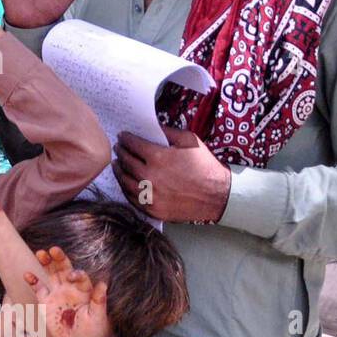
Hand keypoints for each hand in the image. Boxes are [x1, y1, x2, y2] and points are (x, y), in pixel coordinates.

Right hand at [25, 247, 107, 336]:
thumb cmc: (92, 331)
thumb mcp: (97, 316)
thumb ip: (99, 300)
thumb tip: (103, 283)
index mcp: (84, 290)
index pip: (79, 276)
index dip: (76, 273)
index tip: (72, 275)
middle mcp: (70, 288)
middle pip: (63, 269)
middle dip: (59, 259)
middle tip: (53, 250)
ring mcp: (57, 294)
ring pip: (51, 274)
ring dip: (46, 263)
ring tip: (40, 253)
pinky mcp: (46, 302)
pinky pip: (38, 288)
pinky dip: (33, 280)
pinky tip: (28, 274)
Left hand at [113, 127, 231, 222]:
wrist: (218, 195)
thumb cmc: (205, 165)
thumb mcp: (189, 140)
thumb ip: (167, 131)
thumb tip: (150, 127)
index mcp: (157, 157)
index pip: (132, 144)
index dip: (126, 138)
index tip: (123, 136)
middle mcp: (149, 176)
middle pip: (126, 161)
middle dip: (121, 152)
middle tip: (118, 148)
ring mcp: (149, 195)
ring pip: (124, 180)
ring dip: (119, 170)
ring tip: (117, 164)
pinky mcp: (152, 209)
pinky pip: (131, 197)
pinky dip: (126, 187)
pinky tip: (125, 182)